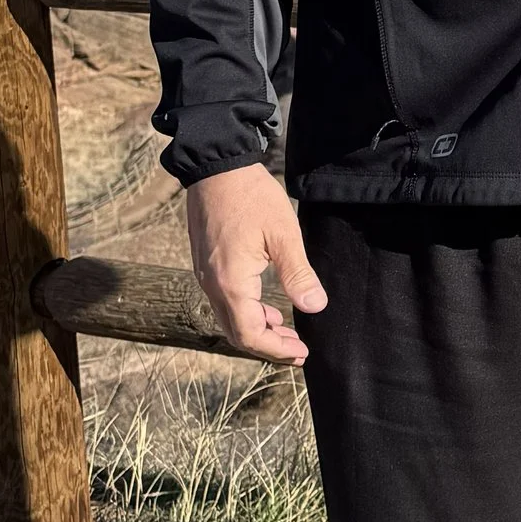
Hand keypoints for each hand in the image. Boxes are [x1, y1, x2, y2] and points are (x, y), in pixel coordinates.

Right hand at [184, 164, 328, 363]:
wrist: (216, 168)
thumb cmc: (251, 196)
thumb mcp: (283, 234)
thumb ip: (298, 274)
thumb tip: (315, 307)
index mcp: (231, 283)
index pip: (251, 334)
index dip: (277, 350)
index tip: (302, 353)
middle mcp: (212, 286)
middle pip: (237, 333)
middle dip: (268, 346)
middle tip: (298, 349)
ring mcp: (205, 276)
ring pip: (229, 319)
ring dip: (258, 330)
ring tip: (287, 331)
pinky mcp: (206, 265)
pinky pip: (224, 302)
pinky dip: (246, 312)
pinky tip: (267, 307)